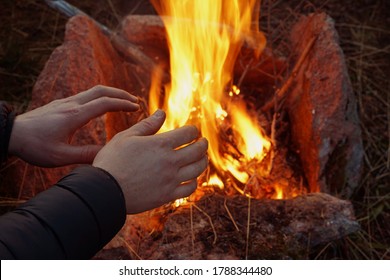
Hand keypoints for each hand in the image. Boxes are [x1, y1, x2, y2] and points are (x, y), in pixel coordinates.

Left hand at [9, 85, 139, 166]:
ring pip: (93, 90)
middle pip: (101, 90)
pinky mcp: (61, 104)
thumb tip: (108, 155)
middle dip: (121, 94)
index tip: (137, 108)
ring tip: (123, 101)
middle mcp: (71, 104)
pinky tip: (102, 105)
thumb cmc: (34, 146)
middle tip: (135, 101)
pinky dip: (100, 96)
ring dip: (111, 93)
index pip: (104, 103)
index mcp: (74, 115)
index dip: (123, 104)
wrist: (11, 133)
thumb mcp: (60, 156)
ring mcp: (65, 102)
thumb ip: (85, 155)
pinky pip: (86, 95)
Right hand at [93, 110, 208, 213]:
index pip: (188, 133)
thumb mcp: (127, 137)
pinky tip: (191, 178)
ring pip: (197, 169)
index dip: (193, 130)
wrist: (104, 191)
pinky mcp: (167, 195)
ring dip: (202, 161)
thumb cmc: (112, 160)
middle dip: (203, 144)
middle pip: (198, 150)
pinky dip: (194, 181)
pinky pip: (189, 188)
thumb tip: (161, 112)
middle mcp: (170, 161)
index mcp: (160, 144)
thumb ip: (147, 125)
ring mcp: (170, 179)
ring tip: (201, 158)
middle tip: (202, 142)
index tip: (192, 130)